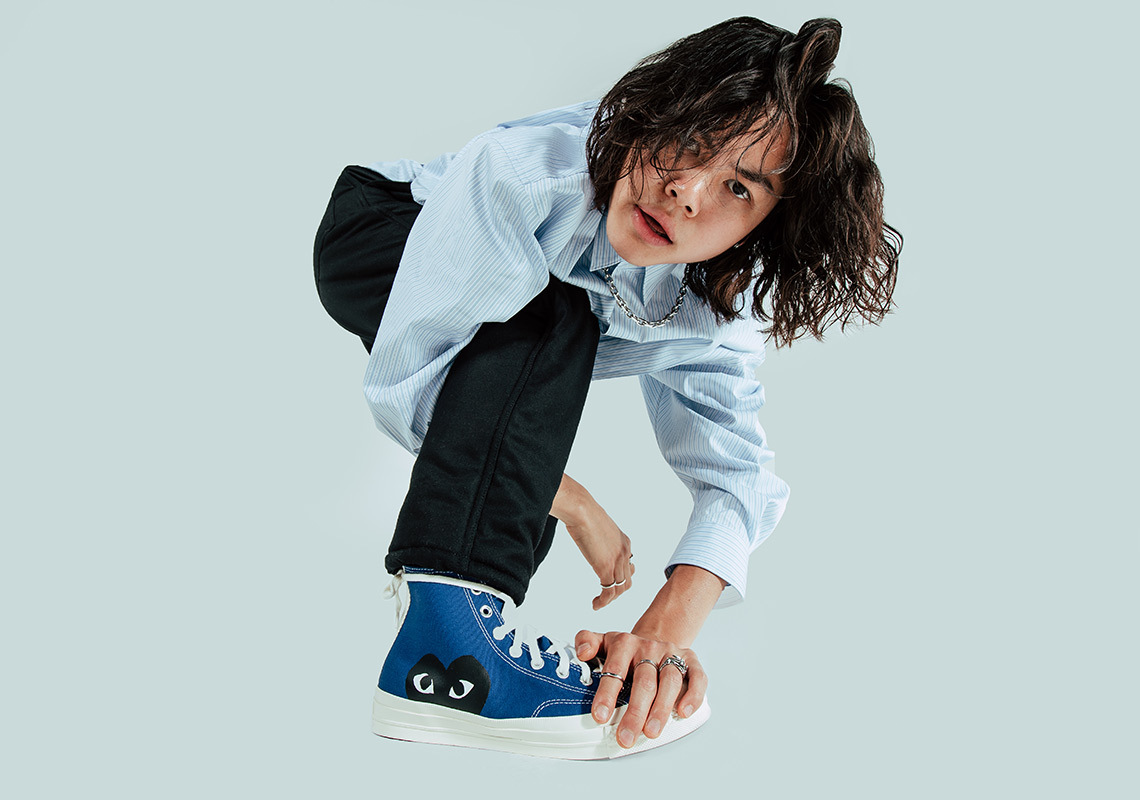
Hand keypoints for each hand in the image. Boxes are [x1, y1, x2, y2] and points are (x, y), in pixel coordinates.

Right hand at [550, 474, 634, 608]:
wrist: (582, 511)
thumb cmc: (584, 513)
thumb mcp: (599, 526)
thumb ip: (600, 538)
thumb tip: (591, 538)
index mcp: (624, 542)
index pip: (629, 566)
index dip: (621, 577)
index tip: (612, 583)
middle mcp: (625, 552)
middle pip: (627, 580)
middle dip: (617, 591)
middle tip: (606, 597)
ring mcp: (617, 561)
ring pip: (620, 588)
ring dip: (610, 599)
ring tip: (599, 603)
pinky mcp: (606, 567)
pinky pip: (609, 591)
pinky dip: (603, 602)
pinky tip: (595, 604)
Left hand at [574, 630, 707, 748]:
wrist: (654, 638)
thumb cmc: (626, 651)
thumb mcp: (603, 642)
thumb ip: (587, 641)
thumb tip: (581, 652)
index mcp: (625, 643)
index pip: (615, 668)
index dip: (607, 694)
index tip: (600, 717)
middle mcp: (649, 647)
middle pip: (644, 681)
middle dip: (635, 712)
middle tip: (626, 738)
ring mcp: (671, 654)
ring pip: (670, 681)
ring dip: (661, 709)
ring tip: (651, 733)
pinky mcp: (691, 661)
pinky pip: (697, 677)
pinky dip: (693, 696)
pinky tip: (683, 713)